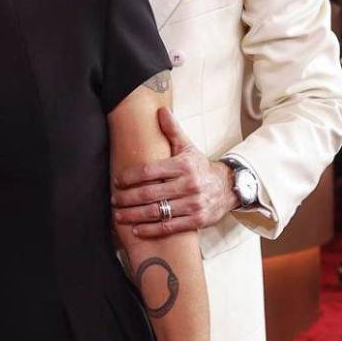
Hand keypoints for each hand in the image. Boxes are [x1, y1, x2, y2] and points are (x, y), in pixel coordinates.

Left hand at [111, 107, 236, 236]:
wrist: (227, 187)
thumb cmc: (200, 167)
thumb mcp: (187, 147)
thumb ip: (172, 130)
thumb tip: (160, 111)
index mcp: (183, 165)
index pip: (150, 170)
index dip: (130, 177)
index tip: (117, 181)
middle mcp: (189, 184)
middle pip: (150, 193)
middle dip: (128, 198)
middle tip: (114, 200)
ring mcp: (193, 204)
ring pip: (157, 211)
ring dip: (134, 215)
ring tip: (119, 215)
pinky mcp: (197, 220)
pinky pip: (169, 226)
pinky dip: (150, 229)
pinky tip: (136, 229)